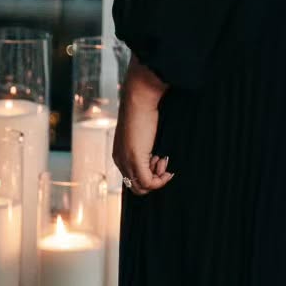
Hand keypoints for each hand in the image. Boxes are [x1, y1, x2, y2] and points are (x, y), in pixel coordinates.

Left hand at [113, 61, 173, 195]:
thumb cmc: (143, 111)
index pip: (133, 178)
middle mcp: (120, 160)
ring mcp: (126, 161)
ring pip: (141, 187)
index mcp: (119, 154)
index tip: (160, 161)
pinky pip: (147, 182)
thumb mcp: (143, 135)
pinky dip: (160, 180)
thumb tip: (157, 159)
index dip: (150, 174)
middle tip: (163, 163)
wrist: (139, 98)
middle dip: (154, 180)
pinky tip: (166, 167)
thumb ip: (145, 149)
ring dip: (158, 179)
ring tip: (164, 161)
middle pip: (136, 186)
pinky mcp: (135, 159)